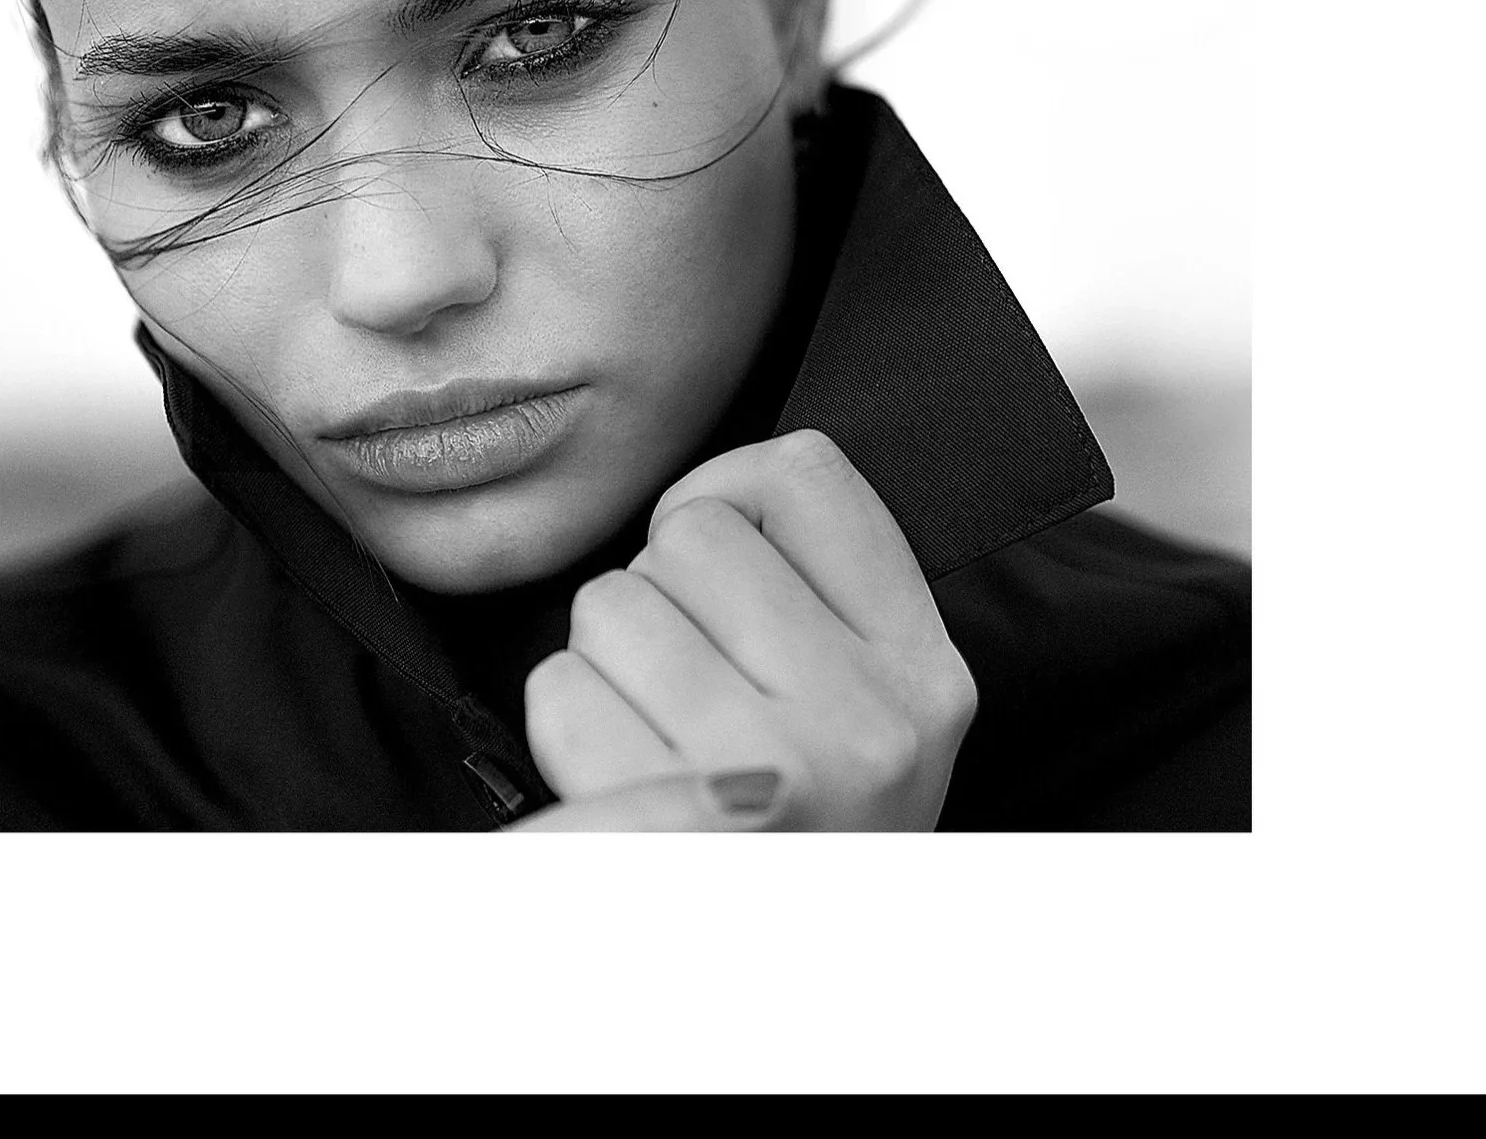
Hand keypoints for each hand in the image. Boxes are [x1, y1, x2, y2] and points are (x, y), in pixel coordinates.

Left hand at [506, 429, 977, 831]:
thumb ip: (817, 598)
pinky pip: (560, 689)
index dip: (728, 495)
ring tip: (657, 735)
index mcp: (925, 674)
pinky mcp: (671, 822)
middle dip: (658, 593)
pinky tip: (621, 777)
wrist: (785, 1010)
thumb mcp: (861, 711)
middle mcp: (869, 723)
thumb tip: (711, 493)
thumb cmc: (795, 829)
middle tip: (688, 684)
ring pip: (611, 603)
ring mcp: (773, 775)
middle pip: (690, 534)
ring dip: (604, 661)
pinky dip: (568, 727)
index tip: (717, 557)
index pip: (807, 476)